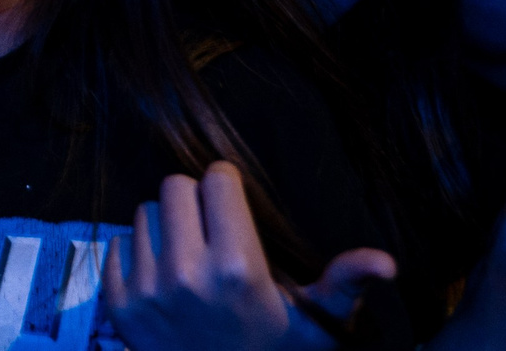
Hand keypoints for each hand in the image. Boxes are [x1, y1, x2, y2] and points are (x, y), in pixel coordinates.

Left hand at [102, 162, 394, 350]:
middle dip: (194, 201)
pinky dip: (137, 255)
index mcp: (236, 267)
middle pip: (174, 187)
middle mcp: (186, 274)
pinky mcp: (118, 304)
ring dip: (165, 228)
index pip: (215, 179)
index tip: (234, 205)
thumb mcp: (317, 325)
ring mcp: (147, 289)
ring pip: (145, 214)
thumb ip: (346, 286)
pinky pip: (117, 244)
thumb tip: (387, 262)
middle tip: (211, 229)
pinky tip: (163, 280)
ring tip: (189, 257)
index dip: (228, 188)